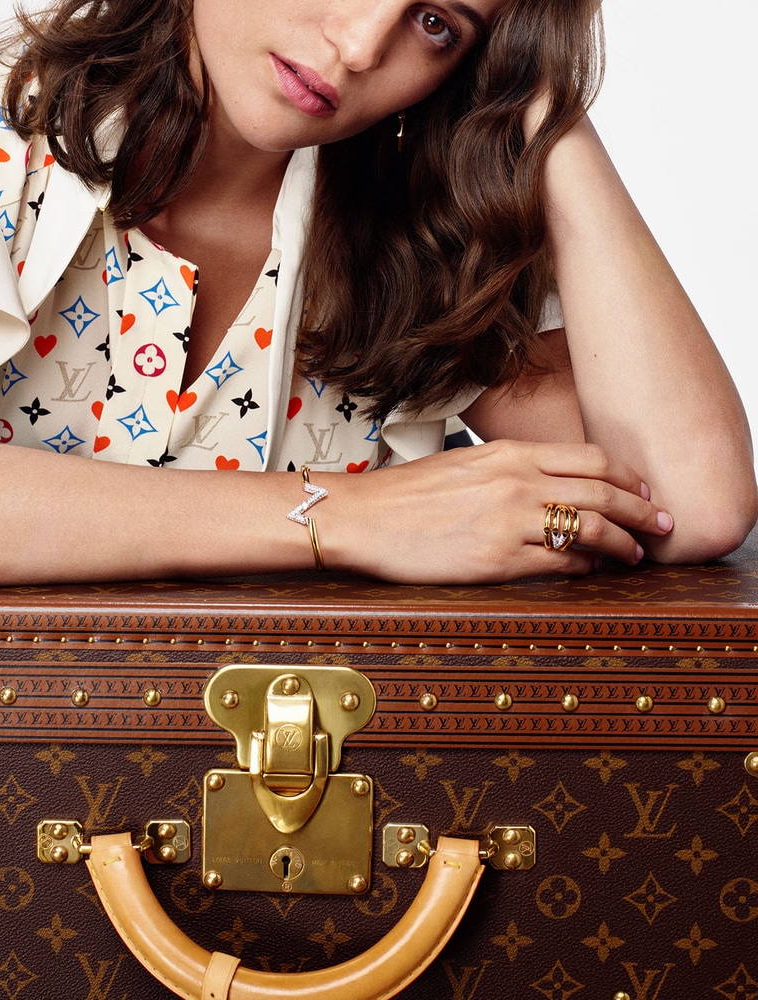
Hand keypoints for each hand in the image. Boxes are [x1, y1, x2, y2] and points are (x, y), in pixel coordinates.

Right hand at [342, 439, 672, 583]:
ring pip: (592, 528)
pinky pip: (560, 562)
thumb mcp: (465, 464)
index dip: (627, 476)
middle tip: (663, 523)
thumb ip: (509, 469)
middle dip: (642, 510)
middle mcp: (516, 481)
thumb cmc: (406, 494)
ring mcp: (509, 520)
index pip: (590, 458)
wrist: (362, 517)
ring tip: (635, 555)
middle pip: (603, 491)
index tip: (643, 490)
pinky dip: (584, 567)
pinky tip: (589, 571)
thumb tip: (547, 484)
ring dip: (623, 543)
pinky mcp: (498, 559)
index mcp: (509, 453)